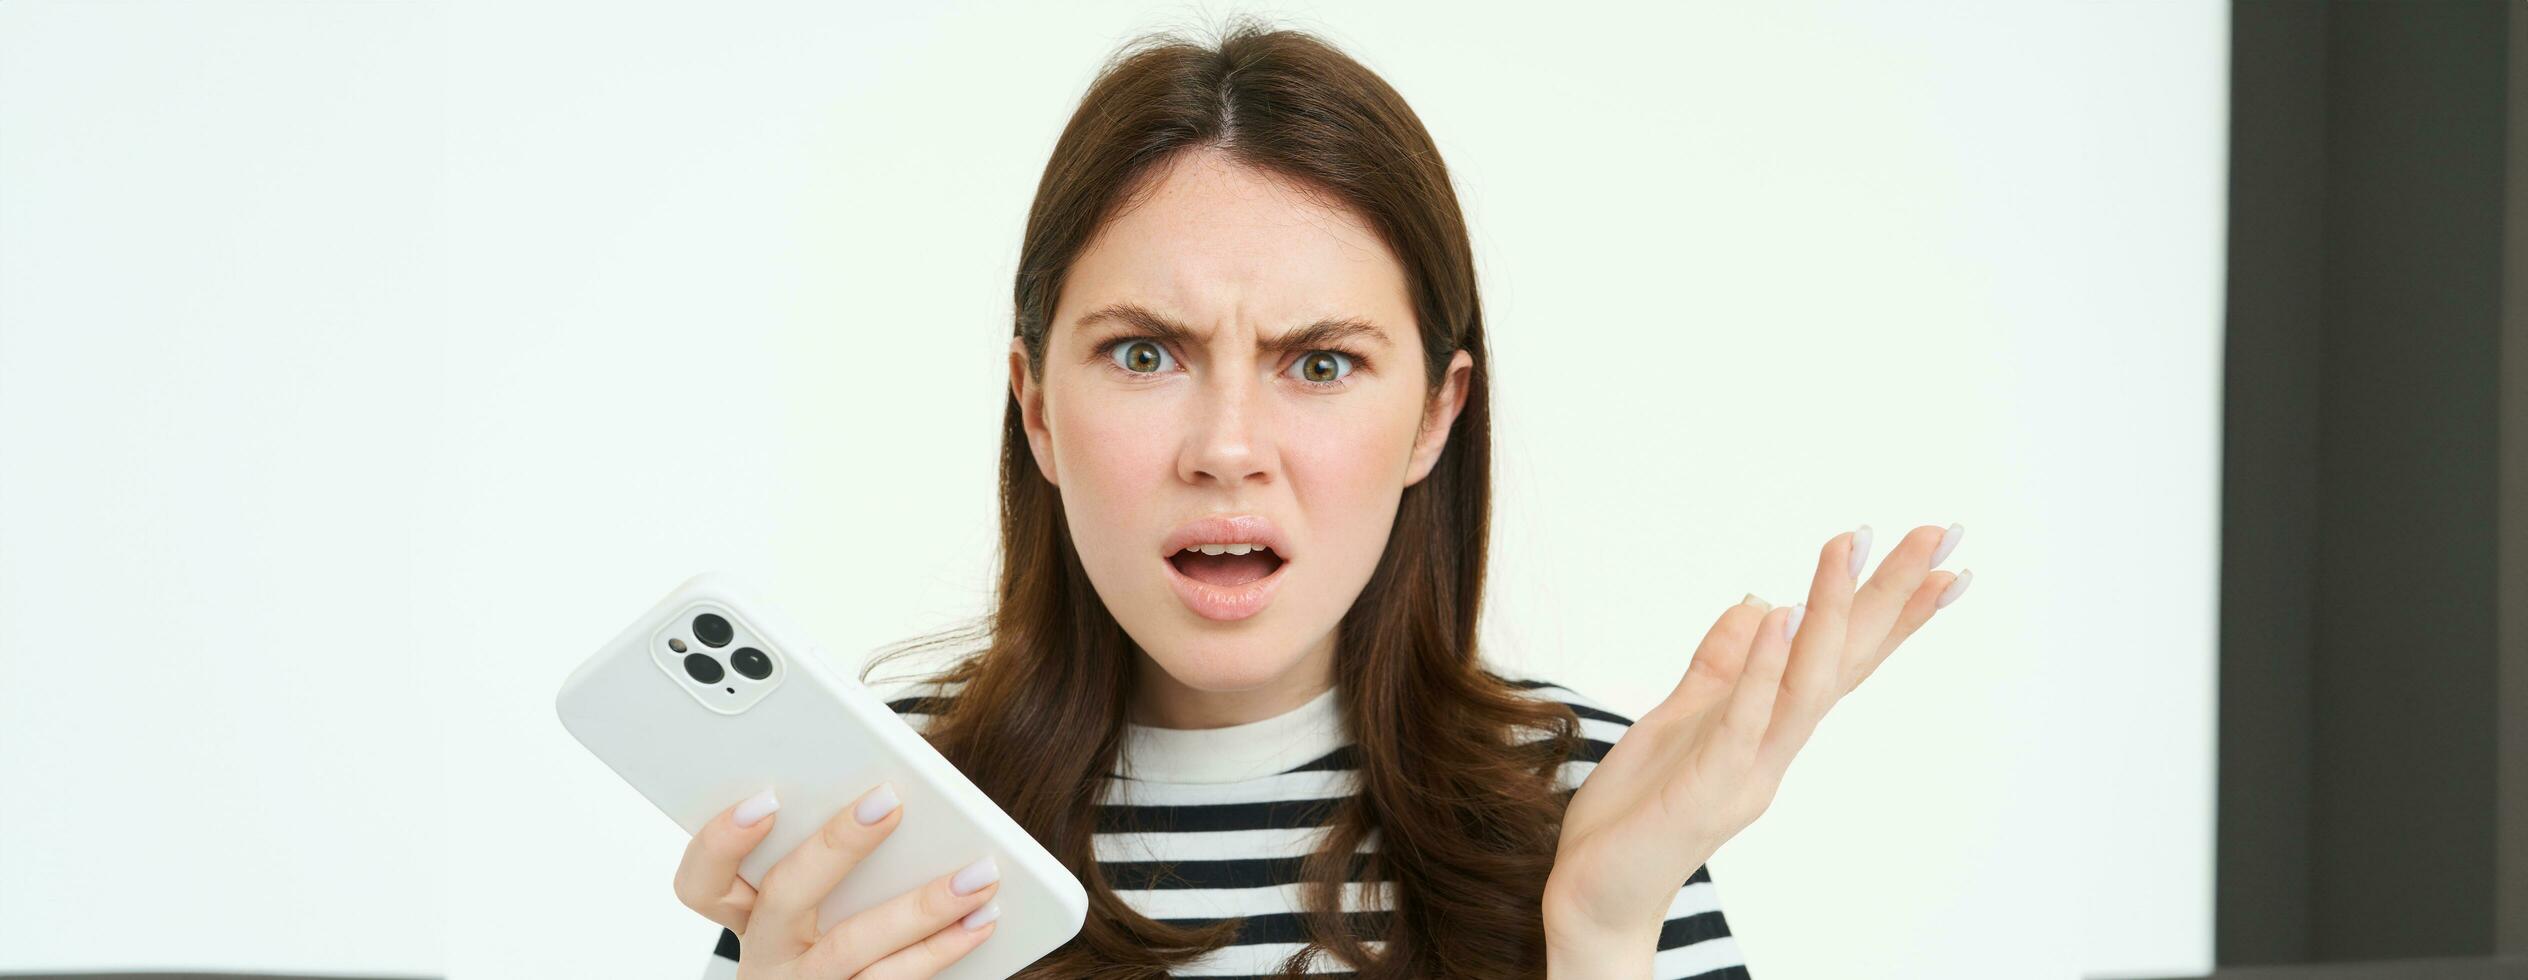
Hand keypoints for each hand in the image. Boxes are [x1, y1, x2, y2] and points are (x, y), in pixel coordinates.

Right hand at [673, 783, 1005, 977]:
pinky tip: (981, 921)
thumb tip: (881, 792)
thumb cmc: (828, 943)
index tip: (765, 800)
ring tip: (978, 874)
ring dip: (921, 907)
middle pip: (786, 898)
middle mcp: (767, 957)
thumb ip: (822, 858)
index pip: (702, 881)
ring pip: (855, 948)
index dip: (722, 841)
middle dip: (837, 846)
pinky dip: (943, 950)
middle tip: (888, 802)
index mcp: (746, 917)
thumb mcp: (807, 907)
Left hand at [1542, 523, 1969, 944]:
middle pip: (1846, 662)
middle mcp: (1774, 750)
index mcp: (1770, 731)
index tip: (1940, 557)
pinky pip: (1742, 718)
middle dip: (1892, 597)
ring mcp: (1747, 771)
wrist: (1594, 897)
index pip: (1842, 660)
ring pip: (1806, 684)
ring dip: (1831, 614)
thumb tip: (1759, 600)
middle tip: (1941, 532)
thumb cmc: (1636, 814)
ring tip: (1853, 547)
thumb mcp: (1676, 720)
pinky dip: (1763, 666)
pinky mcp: (1706, 787)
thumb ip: (1718, 667)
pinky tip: (1779, 614)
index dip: (1889, 610)